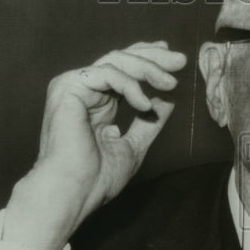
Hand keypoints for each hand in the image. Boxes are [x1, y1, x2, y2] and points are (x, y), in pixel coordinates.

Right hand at [3, 42, 185, 249]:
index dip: (147, 60)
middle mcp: (83, 90)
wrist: (73, 191)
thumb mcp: (134, 145)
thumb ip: (149, 122)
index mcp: (96, 102)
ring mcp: (73, 86)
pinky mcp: (68, 87)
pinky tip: (145, 105)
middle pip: (121, 58)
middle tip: (181, 61)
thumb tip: (168, 99)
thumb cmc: (97, 178)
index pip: (122, 70)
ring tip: (171, 83)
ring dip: (148, 69)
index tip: (174, 62)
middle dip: (154, 58)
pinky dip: (131, 86)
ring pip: (116, 61)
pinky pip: (108, 74)